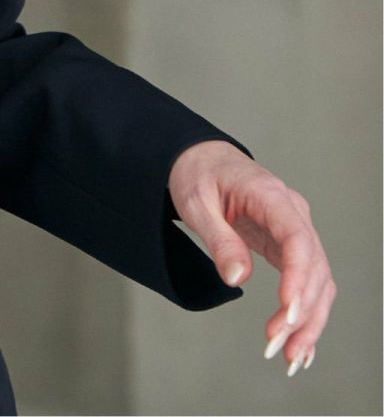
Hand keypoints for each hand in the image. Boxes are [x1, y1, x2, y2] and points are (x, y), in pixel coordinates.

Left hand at [168, 139, 335, 375]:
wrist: (202, 158)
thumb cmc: (197, 173)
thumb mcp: (196, 201)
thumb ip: (218, 238)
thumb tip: (237, 279)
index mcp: (270, 195)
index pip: (298, 239)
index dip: (298, 278)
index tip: (288, 312)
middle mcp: (292, 213)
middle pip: (315, 268)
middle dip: (302, 312)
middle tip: (276, 346)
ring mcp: (295, 230)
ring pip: (319, 282)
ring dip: (309, 322)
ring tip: (290, 358)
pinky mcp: (289, 246)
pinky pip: (308, 282)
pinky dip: (308, 314)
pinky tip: (300, 346)